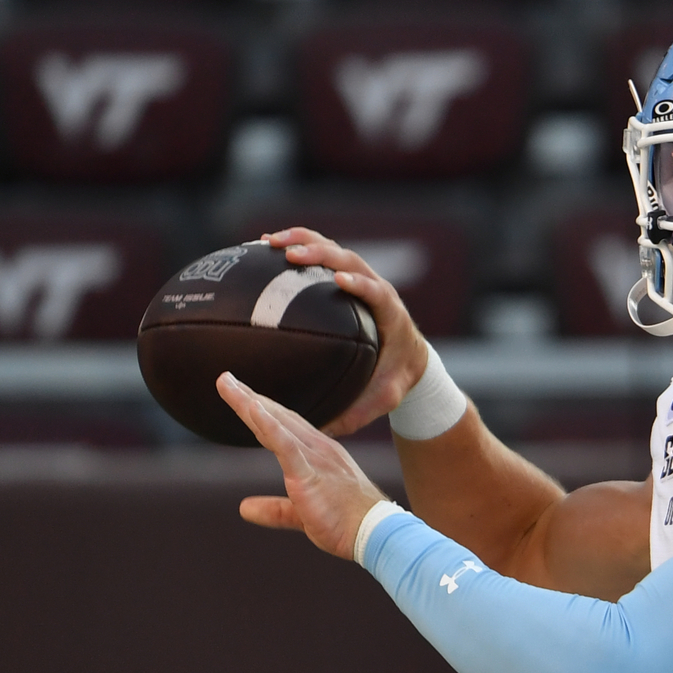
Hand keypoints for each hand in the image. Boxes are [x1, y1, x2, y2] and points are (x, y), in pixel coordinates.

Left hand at [219, 372, 387, 558]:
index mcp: (320, 455)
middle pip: (278, 417)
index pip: (286, 427)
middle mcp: (318, 448)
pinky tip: (251, 408)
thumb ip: (274, 509)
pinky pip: (285, 444)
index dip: (264, 411)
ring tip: (226, 383)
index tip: (243, 396)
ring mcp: (314, 458)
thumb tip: (243, 508)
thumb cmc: (348, 524)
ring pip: (276, 424)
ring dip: (249, 402)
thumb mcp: (302, 515)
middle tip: (226, 378)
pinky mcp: (308, 473)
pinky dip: (268, 424)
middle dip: (250, 397)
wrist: (375, 533)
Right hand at [261, 227, 426, 436]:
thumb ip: (358, 414)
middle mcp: (376, 288)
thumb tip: (324, 431)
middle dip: (321, 253)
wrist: (410, 357)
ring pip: (333, 249)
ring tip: (268, 242)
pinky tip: (262, 247)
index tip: (339, 280)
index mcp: (389, 314)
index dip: (360, 283)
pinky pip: (320, 254)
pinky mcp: (346, 275)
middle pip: (350, 259)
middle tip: (290, 255)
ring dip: (303, 241)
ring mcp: (360, 278)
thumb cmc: (396, 377)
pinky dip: (296, 246)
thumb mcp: (383, 398)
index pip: (377, 291)